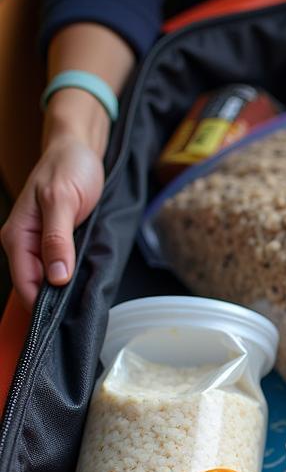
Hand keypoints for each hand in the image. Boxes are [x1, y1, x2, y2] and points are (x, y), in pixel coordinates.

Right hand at [1, 133, 104, 306]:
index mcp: (17, 235)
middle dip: (53, 303)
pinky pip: (58, 268)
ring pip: (47, 279)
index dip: (41, 305)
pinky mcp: (55, 241)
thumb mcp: (63, 201)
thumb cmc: (68, 169)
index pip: (24, 283)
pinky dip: (69, 279)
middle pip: (33, 286)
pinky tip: (82, 287)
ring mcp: (39, 243)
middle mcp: (23, 242)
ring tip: (82, 305)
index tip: (61, 322)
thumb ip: (58, 239)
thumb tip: (56, 275)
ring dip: (62, 292)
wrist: (77, 149)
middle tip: (79, 317)